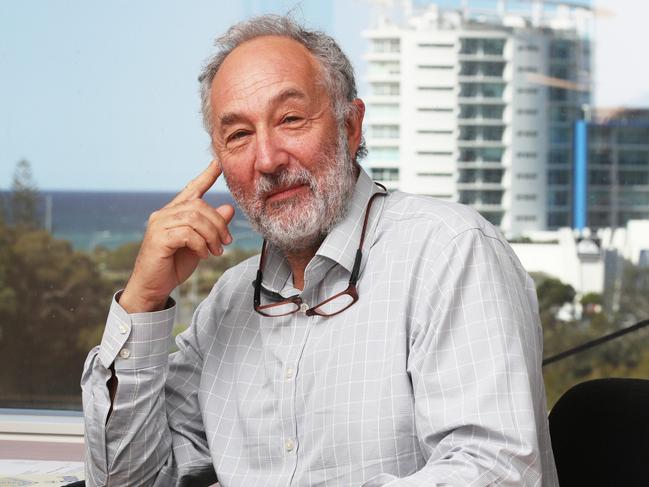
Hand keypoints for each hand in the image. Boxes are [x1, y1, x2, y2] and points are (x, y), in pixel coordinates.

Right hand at [119, 161, 234, 312]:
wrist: (153, 287)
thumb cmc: (174, 265)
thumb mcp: (200, 244)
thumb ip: (211, 226)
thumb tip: (228, 208)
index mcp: (173, 213)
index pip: (191, 189)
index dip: (206, 176)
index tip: (218, 164)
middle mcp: (164, 214)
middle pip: (199, 206)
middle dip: (218, 223)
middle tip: (226, 241)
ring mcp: (159, 225)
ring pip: (195, 218)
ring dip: (212, 235)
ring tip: (216, 251)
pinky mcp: (158, 238)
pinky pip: (187, 233)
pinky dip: (201, 244)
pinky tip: (204, 254)